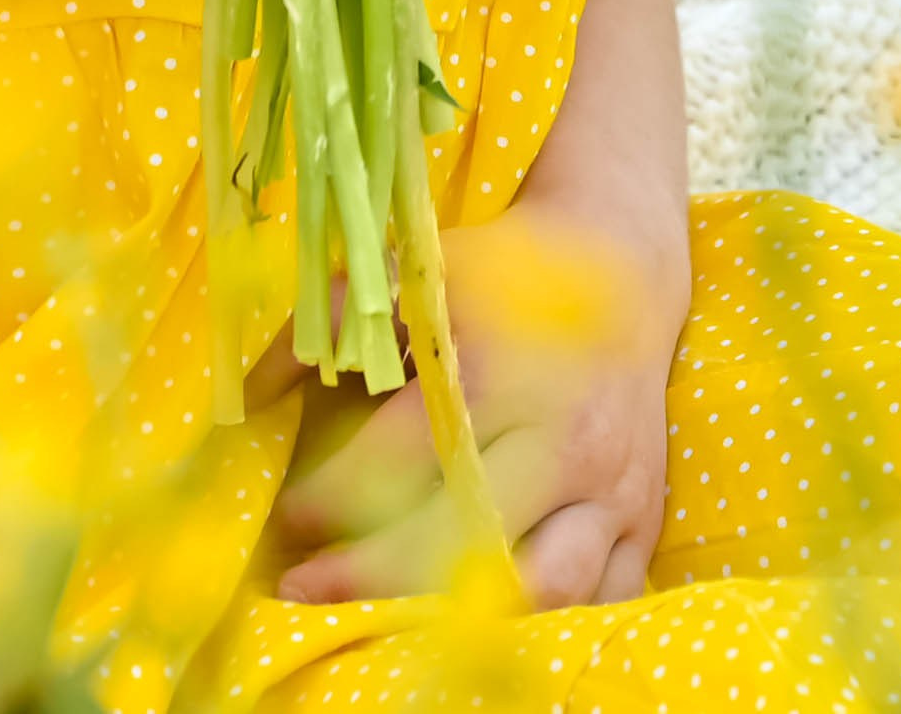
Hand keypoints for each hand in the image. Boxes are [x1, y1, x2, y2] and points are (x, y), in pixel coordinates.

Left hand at [267, 197, 678, 611]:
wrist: (621, 266)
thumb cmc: (506, 271)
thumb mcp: (418, 270)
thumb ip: (332, 319)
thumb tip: (254, 388)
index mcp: (501, 372)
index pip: (400, 458)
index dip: (331, 496)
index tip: (286, 513)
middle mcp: (563, 439)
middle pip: (465, 539)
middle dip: (371, 576)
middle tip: (301, 588)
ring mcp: (612, 490)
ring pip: (541, 590)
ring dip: (460, 617)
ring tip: (386, 624)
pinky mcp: (645, 522)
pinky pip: (604, 603)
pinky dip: (545, 630)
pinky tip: (484, 633)